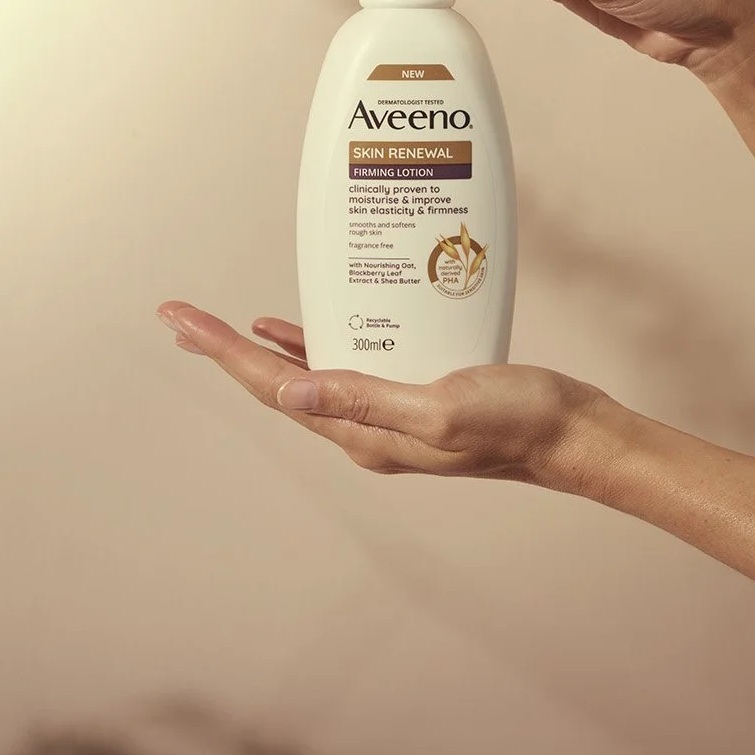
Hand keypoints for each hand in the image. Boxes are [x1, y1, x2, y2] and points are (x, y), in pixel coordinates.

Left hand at [156, 301, 615, 488]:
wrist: (574, 435)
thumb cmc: (519, 421)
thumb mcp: (440, 407)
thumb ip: (365, 398)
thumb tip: (289, 393)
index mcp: (363, 433)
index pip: (273, 386)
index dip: (221, 350)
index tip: (180, 319)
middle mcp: (365, 428)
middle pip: (275, 383)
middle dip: (224, 350)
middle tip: (180, 318)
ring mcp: (388, 414)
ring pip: (306, 376)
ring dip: (260, 351)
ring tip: (219, 328)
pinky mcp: (414, 395)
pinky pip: (346, 368)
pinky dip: (314, 345)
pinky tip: (301, 329)